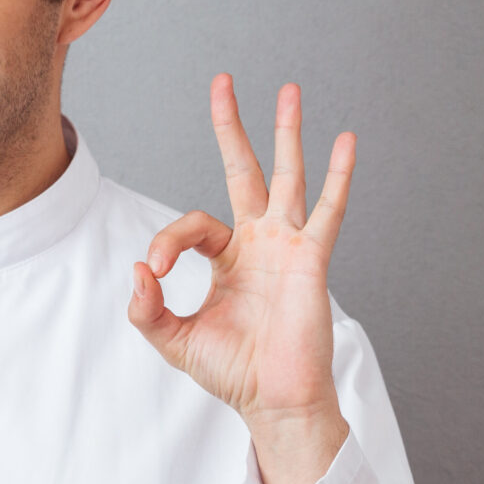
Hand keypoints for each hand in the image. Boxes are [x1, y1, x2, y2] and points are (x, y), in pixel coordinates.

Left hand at [127, 75, 354, 483]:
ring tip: (288, 90)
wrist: (274, 401)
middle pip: (243, 171)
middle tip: (222, 83)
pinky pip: (328, 210)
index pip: (190, 225)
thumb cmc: (233, 372)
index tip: (156, 272)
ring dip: (286, 133)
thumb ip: (146, 308)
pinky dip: (338, 176)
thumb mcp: (174, 340)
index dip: (168, 242)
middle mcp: (258, 243)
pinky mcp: (312, 259)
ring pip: (286, 177)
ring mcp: (287, 246)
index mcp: (227, 258)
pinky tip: (344, 141)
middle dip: (232, 128)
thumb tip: (139, 266)